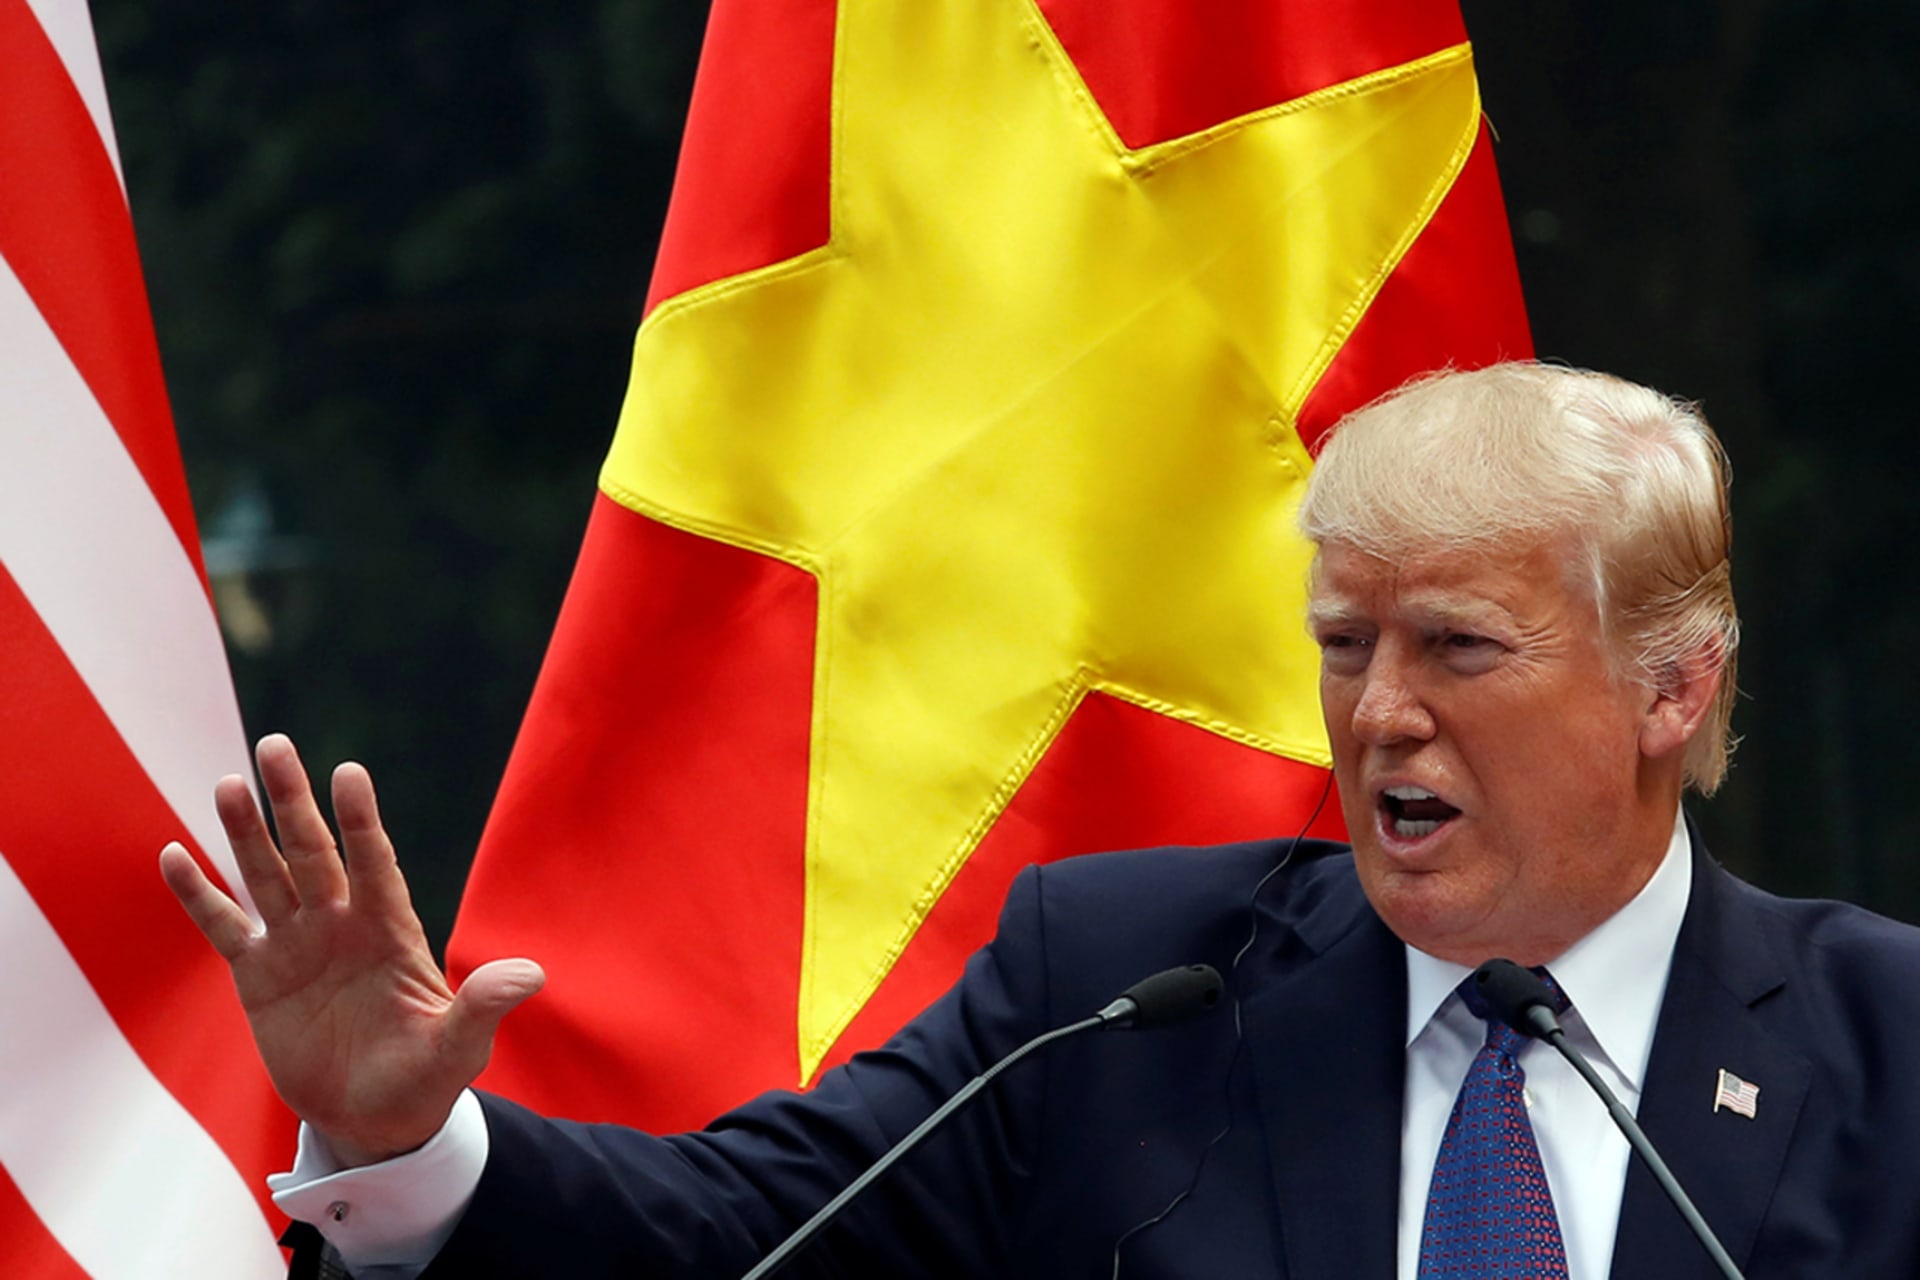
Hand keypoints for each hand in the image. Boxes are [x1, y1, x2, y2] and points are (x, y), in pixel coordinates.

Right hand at [160, 734, 544, 1165]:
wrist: (374, 1120)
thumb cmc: (426, 1079)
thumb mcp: (459, 1048)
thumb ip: (484, 1007)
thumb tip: (533, 974)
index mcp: (391, 931)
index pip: (375, 864)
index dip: (361, 822)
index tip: (349, 774)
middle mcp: (342, 924)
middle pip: (314, 852)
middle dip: (294, 802)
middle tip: (275, 745)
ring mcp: (298, 945)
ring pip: (267, 876)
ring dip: (245, 833)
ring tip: (228, 785)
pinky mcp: (259, 975)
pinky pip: (225, 926)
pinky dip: (199, 894)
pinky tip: (174, 854)